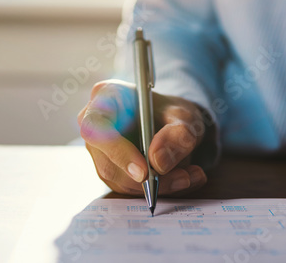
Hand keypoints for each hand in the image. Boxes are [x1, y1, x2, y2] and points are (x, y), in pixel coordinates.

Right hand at [78, 79, 209, 195]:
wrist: (174, 122)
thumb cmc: (173, 112)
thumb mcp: (186, 116)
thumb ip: (178, 133)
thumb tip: (158, 162)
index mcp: (107, 96)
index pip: (95, 126)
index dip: (116, 150)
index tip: (144, 171)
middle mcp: (96, 124)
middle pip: (108, 161)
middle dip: (146, 177)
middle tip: (183, 178)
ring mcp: (100, 150)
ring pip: (120, 179)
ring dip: (157, 186)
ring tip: (190, 177)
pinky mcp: (111, 170)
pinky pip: (130, 188)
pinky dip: (159, 189)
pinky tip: (185, 179)